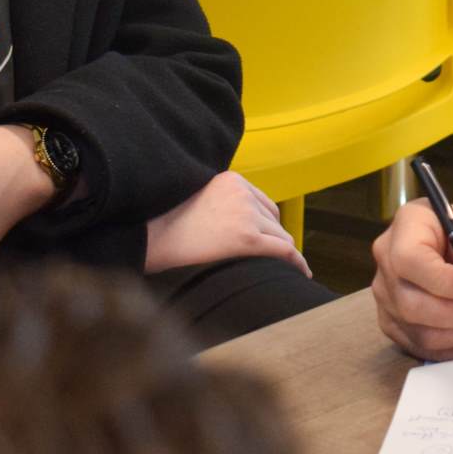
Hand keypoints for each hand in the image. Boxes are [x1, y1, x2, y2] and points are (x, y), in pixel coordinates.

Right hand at [143, 171, 310, 277]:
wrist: (150, 237)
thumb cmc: (164, 224)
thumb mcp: (195, 197)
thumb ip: (219, 202)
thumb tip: (231, 224)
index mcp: (231, 179)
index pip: (261, 202)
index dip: (264, 223)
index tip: (266, 239)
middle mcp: (242, 192)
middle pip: (273, 218)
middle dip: (272, 237)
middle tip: (269, 258)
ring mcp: (246, 214)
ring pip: (281, 236)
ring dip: (279, 252)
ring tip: (282, 270)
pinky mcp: (247, 238)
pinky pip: (284, 250)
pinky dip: (296, 263)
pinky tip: (302, 274)